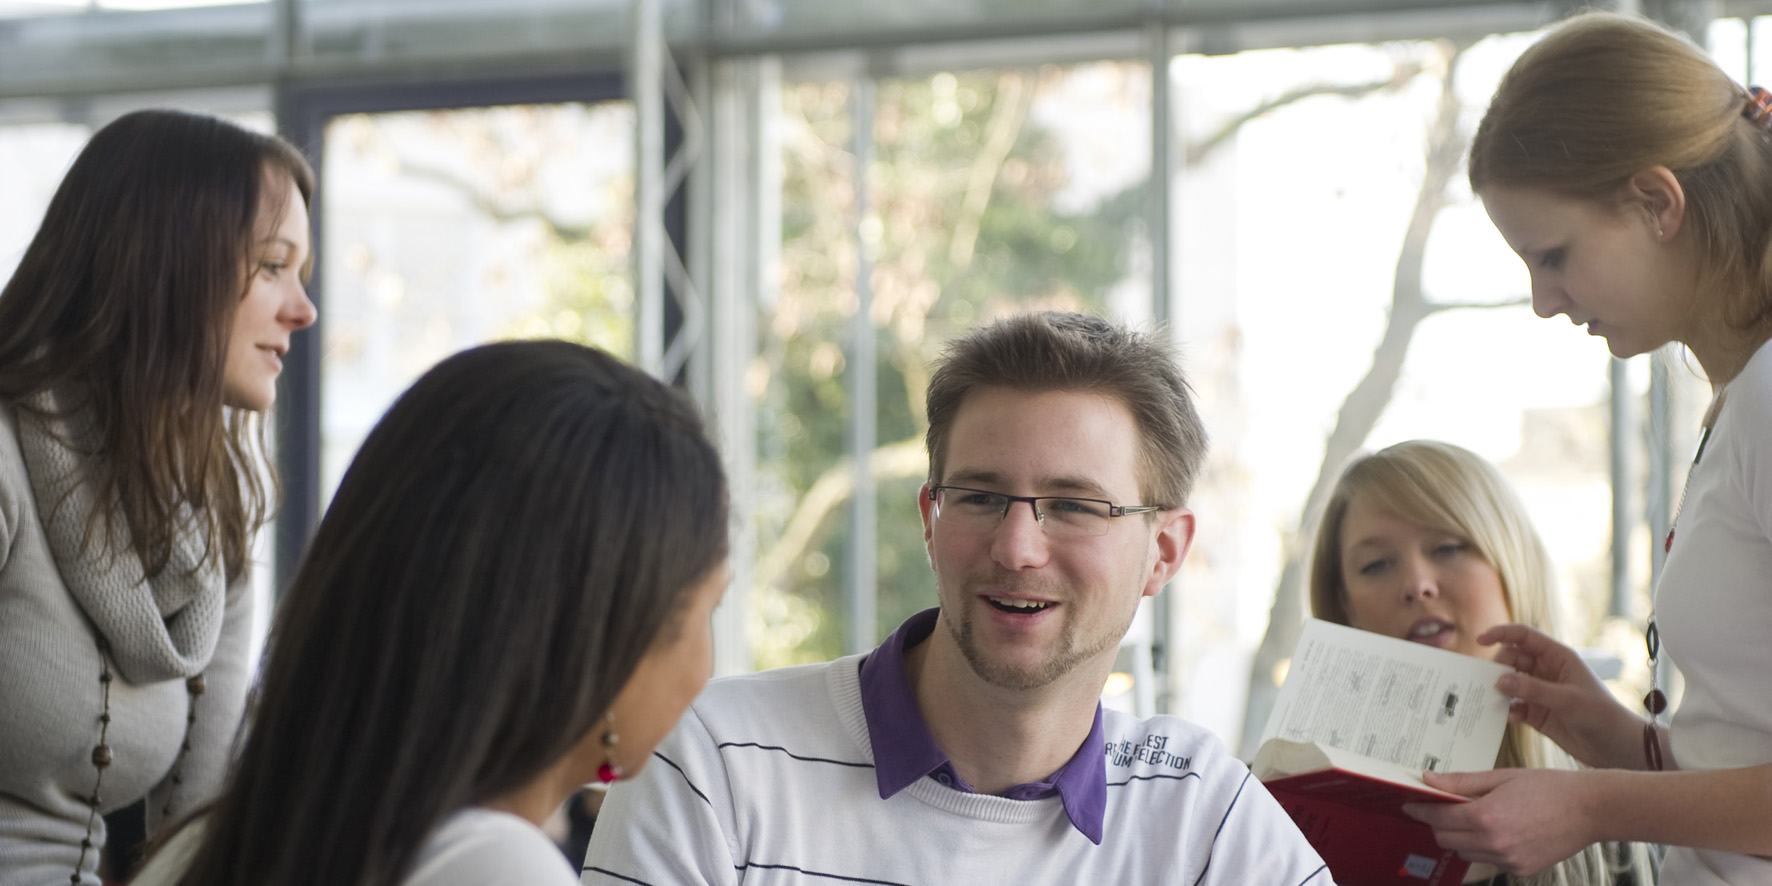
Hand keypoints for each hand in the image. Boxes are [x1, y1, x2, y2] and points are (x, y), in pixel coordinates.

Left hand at [1404, 768, 1595, 876]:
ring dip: (1461, 837)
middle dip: (1438, 824)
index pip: (1438, 818)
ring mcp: (1507, 860)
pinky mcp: (1521, 870)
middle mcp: (1493, 843)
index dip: (1421, 810)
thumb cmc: (1548, 787)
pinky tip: (1500, 830)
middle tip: (1442, 807)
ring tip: (1475, 817)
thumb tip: (1429, 779)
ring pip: (1465, 852)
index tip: (1410, 804)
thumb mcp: (1501, 777)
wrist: (1590, 809)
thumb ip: (1462, 781)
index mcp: (1486, 817)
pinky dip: (1485, 847)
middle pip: (1446, 839)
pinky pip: (1489, 861)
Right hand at [1478, 623, 1643, 769]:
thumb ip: (1532, 689)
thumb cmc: (1601, 716)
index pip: (1525, 637)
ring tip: (1494, 700)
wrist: (1617, 748)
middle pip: (1512, 659)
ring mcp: (1541, 693)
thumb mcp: (1567, 700)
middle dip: (1498, 668)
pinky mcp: (1537, 713)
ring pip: (1510, 683)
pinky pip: (1514, 706)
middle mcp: (1547, 671)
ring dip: (1500, 690)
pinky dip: (1508, 710)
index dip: (1502, 634)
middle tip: (1491, 683)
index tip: (1480, 640)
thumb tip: (1499, 681)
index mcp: (1558, 657)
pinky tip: (1510, 718)